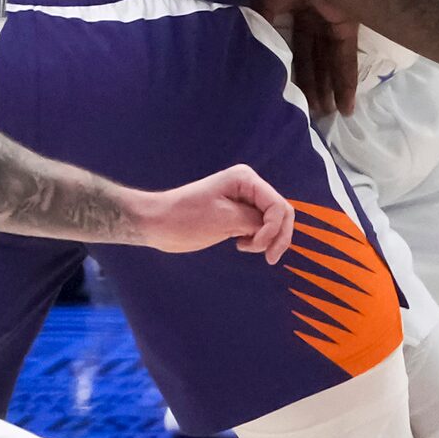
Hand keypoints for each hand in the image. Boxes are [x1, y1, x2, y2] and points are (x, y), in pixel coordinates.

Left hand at [128, 165, 295, 260]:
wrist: (157, 223)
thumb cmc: (184, 218)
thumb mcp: (224, 219)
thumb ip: (254, 221)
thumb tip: (273, 227)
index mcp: (245, 179)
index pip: (277, 206)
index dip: (274, 229)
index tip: (256, 247)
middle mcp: (248, 186)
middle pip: (281, 212)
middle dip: (277, 236)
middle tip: (269, 258)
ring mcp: (243, 200)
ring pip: (273, 222)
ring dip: (267, 239)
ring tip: (246, 248)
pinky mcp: (237, 214)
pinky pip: (260, 227)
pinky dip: (257, 240)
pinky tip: (242, 245)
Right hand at [255, 0, 362, 117]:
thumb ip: (260, 22)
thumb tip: (251, 56)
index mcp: (282, 3)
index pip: (284, 44)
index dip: (284, 71)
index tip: (282, 99)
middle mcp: (305, 13)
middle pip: (307, 58)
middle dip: (309, 88)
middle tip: (310, 119)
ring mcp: (327, 16)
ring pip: (326, 61)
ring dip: (327, 89)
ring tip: (327, 117)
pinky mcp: (346, 20)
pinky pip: (345, 55)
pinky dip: (345, 80)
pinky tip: (346, 104)